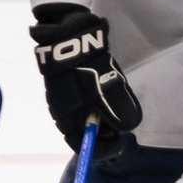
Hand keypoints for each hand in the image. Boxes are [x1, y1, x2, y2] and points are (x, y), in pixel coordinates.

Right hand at [28, 3, 141, 150]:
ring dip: (94, 118)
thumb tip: (127, 127)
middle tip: (119, 127)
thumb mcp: (106, 87)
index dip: (102, 148)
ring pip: (76, 117)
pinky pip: (74, 104)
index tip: (119, 144)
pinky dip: (88, 105)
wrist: (67, 34)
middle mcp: (58, 111)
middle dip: (100, 133)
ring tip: (112, 110)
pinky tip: (100, 95)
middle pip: (79, 132)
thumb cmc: (86, 64)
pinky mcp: (58, 87)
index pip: (82, 143)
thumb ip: (117, 109)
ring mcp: (56, 98)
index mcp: (67, 116)